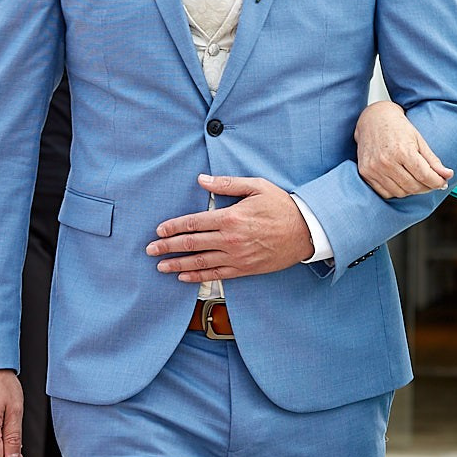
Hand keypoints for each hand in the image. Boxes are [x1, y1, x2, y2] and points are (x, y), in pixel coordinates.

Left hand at [148, 175, 313, 282]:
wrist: (306, 231)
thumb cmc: (281, 206)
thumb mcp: (256, 187)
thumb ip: (226, 184)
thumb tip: (201, 179)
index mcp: (231, 217)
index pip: (194, 223)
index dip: (173, 227)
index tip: (159, 231)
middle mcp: (231, 239)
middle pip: (192, 244)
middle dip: (168, 247)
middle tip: (150, 250)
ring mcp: (237, 257)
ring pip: (201, 262)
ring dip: (178, 265)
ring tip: (161, 266)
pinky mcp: (245, 269)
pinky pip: (217, 275)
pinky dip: (198, 277)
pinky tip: (184, 277)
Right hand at [355, 101, 452, 199]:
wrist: (373, 118)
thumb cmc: (398, 127)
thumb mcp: (419, 140)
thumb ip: (433, 160)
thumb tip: (448, 176)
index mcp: (402, 150)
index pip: (424, 175)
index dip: (437, 182)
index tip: (443, 183)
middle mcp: (386, 161)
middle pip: (413, 186)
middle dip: (427, 187)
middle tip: (432, 182)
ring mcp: (374, 168)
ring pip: (400, 192)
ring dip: (412, 190)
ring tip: (417, 180)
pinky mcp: (365, 173)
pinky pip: (385, 193)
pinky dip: (397, 191)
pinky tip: (401, 181)